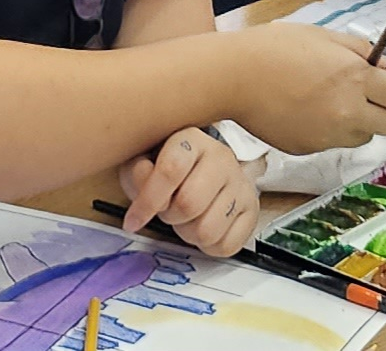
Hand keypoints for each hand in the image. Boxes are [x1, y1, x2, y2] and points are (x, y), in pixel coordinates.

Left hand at [117, 128, 258, 255]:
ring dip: (188, 234)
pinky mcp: (253, 209)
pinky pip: (226, 246)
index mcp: (191, 140)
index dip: (148, 200)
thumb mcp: (144, 162)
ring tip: (187, 219)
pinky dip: (209, 246)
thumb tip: (144, 182)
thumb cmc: (170, 167)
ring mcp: (241, 184)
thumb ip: (137, 172)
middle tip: (168, 212)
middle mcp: (221, 158)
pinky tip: (204, 226)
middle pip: (189, 204)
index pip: (171, 169)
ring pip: (207, 230)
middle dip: (170, 217)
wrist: (206, 169)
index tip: (132, 221)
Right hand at [227, 24, 385, 155]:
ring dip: (358, 123)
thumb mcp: (323, 36)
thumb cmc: (275, 47)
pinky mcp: (311, 149)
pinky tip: (307, 111)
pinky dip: (330, 131)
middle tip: (366, 96)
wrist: (234, 76)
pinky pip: (335, 143)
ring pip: (365, 137)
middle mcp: (349, 111)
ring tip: (330, 102)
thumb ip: (362, 51)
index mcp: (356, 77)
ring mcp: (330, 135)